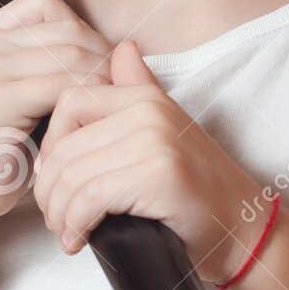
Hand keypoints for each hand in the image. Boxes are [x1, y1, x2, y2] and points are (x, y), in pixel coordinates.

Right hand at [0, 0, 113, 226]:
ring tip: (111, 107)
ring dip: (102, 79)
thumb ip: (52, 63)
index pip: (48, 4)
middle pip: (66, 27)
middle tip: (121, 90)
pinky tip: (92, 124)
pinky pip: (63, 85)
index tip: (101, 66)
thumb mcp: (21, 94)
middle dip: (103, 57)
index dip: (85, 31)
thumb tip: (122, 47)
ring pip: (71, 54)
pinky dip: (87, 101)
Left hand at [31, 37, 260, 284]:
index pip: (70, 103)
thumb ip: (139, 89)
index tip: (54, 178)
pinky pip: (91, 199)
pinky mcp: (157, 176)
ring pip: (73, 176)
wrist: (240, 227)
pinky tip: (79, 240)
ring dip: (59, 213)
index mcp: (145, 96)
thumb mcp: (166, 130)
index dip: (50, 145)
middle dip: (48, 189)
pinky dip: (76, 224)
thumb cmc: (197, 189)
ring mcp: (154, 141)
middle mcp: (149, 111)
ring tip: (66, 232)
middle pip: (65, 146)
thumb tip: (122, 49)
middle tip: (54, 217)